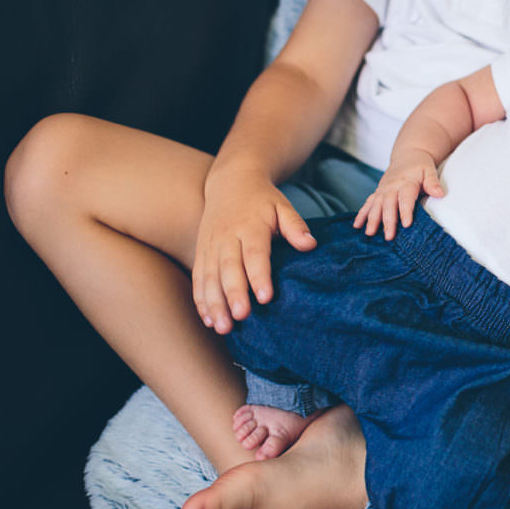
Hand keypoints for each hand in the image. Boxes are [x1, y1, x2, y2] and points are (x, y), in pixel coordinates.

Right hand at [192, 165, 315, 333]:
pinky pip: (199, 278)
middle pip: (228, 268)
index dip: (259, 275)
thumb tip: (310, 244)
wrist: (230, 182)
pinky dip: (201, 300)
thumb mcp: (282, 206)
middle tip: (240, 317)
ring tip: (223, 327)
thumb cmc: (263, 200)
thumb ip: (295, 226)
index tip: (266, 297)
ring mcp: (211, 245)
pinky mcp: (201, 252)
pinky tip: (208, 320)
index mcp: (250, 226)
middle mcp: (227, 237)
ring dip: (214, 303)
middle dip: (233, 294)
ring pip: (209, 277)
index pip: (255, 253)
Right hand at [354, 149, 443, 239]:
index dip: (405, 211)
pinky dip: (362, 214)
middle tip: (389, 237)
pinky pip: (368, 203)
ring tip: (369, 234)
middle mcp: (392, 186)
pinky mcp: (378, 192)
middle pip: (388, 204)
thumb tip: (439, 194)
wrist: (408, 155)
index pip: (405, 198)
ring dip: (372, 219)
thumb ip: (433, 183)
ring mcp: (383, 189)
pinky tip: (357, 226)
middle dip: (387, 221)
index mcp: (406, 182)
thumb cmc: (421, 165)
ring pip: (375, 205)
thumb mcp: (429, 171)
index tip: (406, 224)